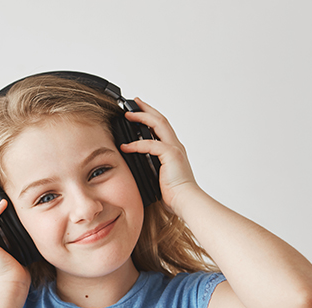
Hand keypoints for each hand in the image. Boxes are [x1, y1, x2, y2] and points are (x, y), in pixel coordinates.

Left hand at [120, 98, 203, 214]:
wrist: (186, 201)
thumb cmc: (175, 194)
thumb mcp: (159, 178)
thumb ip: (151, 168)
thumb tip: (135, 167)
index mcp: (174, 151)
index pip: (162, 127)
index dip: (151, 117)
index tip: (140, 111)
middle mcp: (176, 146)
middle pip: (160, 120)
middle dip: (146, 109)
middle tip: (134, 102)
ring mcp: (174, 149)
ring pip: (158, 124)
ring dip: (142, 117)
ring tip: (128, 115)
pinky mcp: (171, 155)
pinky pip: (151, 144)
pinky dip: (137, 144)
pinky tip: (126, 146)